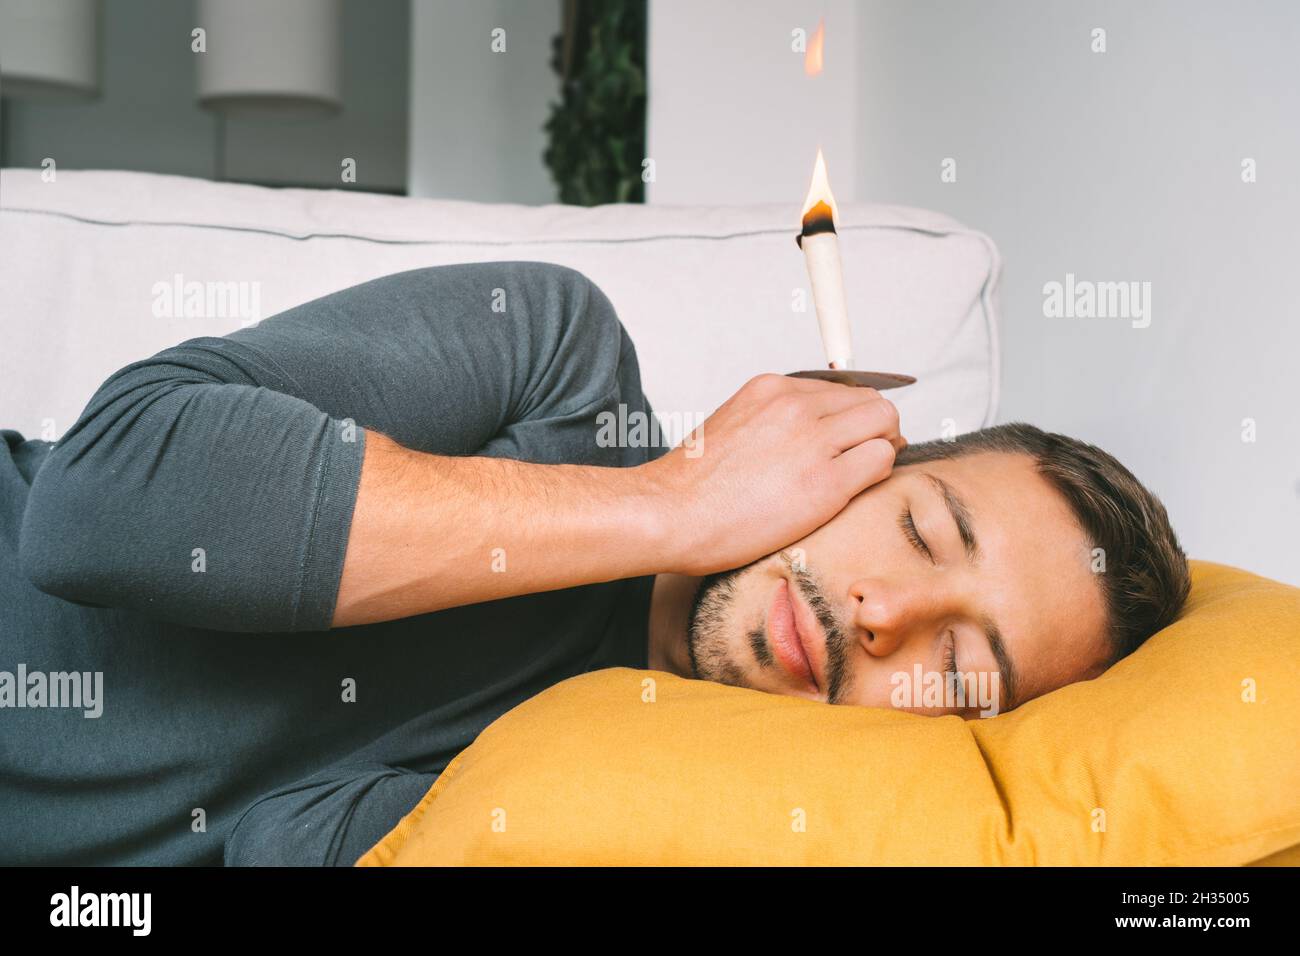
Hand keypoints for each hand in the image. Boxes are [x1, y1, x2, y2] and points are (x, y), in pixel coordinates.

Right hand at [641, 372, 905, 576]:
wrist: (669, 513)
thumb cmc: (692, 486)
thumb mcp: (732, 425)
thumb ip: (772, 421)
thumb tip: (807, 434)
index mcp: (772, 389)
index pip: (841, 389)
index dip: (852, 417)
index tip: (848, 439)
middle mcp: (796, 405)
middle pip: (872, 401)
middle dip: (876, 429)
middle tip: (862, 458)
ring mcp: (813, 440)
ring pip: (885, 423)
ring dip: (881, 449)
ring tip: (857, 476)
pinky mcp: (826, 482)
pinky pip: (881, 461)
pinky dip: (878, 475)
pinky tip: (851, 493)